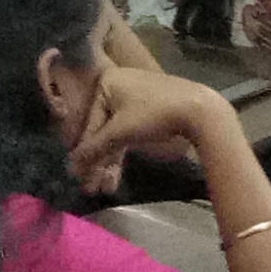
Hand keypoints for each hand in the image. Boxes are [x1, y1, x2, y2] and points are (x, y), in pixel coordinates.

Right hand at [67, 66, 229, 192]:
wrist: (198, 109)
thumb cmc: (153, 113)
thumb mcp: (120, 131)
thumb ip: (95, 148)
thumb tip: (72, 164)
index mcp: (107, 83)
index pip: (90, 122)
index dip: (84, 150)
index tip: (76, 173)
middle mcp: (118, 88)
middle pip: (102, 131)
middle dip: (97, 162)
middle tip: (89, 187)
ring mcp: (134, 101)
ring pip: (116, 135)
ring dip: (109, 163)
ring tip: (103, 188)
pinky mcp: (148, 113)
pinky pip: (129, 134)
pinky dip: (122, 154)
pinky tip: (113, 177)